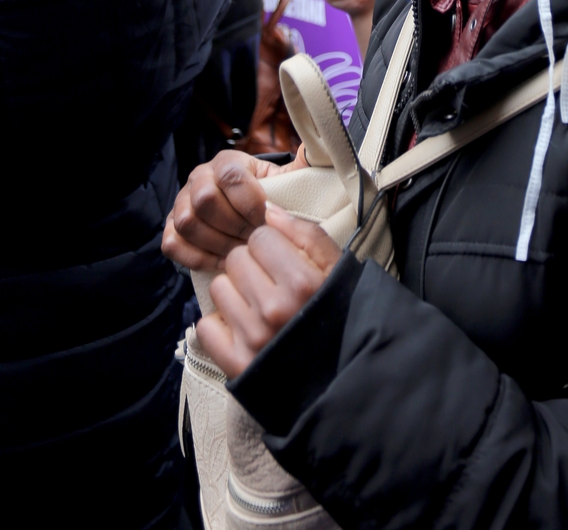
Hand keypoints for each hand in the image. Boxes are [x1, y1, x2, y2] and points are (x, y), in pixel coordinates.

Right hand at [162, 146, 307, 271]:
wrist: (246, 212)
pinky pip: (172, 244)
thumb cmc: (269, 197)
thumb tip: (312, 148)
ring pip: (187, 222)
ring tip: (241, 253)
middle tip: (254, 240)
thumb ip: (301, 165)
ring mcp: (182, 202)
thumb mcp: (286, 180)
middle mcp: (200, 177)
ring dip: (216, 243)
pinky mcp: (171, 227)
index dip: (250, 202)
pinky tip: (221, 263)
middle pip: (205, 200)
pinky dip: (196, 257)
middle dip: (233, 226)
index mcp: (228, 162)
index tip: (267, 220)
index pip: (231, 176)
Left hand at [196, 203, 339, 377]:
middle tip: (270, 284)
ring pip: (218, 288)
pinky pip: (206, 326)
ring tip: (258, 307)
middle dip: (250, 266)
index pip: (260, 237)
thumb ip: (307, 234)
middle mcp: (274, 310)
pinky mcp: (235, 365)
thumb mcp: (337, 270)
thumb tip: (269, 211)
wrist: (339, 378)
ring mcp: (252, 339)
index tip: (282, 261)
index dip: (271, 246)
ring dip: (235, 294)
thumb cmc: (339, 314)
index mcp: (302, 283)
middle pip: (236, 259)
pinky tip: (243, 329)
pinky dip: (220, 325)